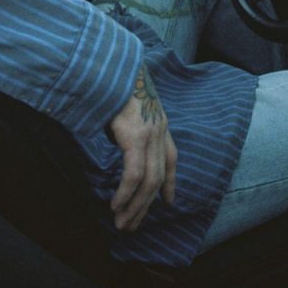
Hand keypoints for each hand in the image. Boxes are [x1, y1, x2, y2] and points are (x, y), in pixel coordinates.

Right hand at [108, 65, 177, 231]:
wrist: (115, 62)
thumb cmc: (116, 82)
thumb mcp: (130, 106)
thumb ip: (130, 126)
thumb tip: (119, 139)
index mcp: (160, 123)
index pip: (171, 159)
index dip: (170, 182)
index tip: (167, 201)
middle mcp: (159, 131)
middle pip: (158, 178)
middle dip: (146, 206)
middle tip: (132, 226)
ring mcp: (149, 134)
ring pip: (147, 182)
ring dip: (134, 207)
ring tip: (123, 224)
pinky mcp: (134, 136)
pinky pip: (133, 174)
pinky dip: (125, 193)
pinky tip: (116, 206)